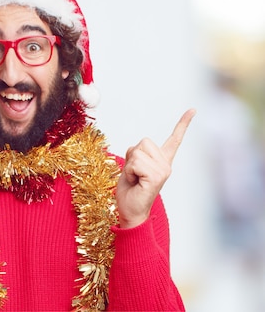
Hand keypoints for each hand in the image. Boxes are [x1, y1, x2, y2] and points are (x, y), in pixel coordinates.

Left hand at [115, 109, 195, 228]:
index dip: (183, 124)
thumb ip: (137, 155)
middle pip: (142, 142)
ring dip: (129, 165)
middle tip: (134, 175)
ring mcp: (164, 171)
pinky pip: (135, 162)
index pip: (174, 139)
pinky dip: (129, 172)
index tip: (193, 110)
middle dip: (131, 157)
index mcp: (161, 161)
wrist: (130, 212)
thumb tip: (137, 149)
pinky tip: (135, 183)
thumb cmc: (129, 191)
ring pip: (137, 152)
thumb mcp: (131, 167)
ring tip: (134, 179)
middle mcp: (166, 165)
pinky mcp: (157, 177)